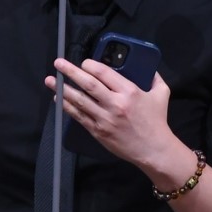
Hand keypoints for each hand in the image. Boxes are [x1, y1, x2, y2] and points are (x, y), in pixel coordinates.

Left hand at [46, 59, 177, 168]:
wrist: (153, 149)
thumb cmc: (157, 121)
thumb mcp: (161, 94)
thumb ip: (154, 77)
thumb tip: (148, 65)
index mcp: (129, 92)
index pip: (104, 73)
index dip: (90, 65)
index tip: (83, 62)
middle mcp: (114, 104)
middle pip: (88, 84)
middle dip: (70, 72)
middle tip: (58, 63)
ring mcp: (104, 118)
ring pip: (79, 100)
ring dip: (62, 89)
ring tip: (50, 80)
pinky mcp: (97, 131)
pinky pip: (78, 116)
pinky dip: (67, 106)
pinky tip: (58, 99)